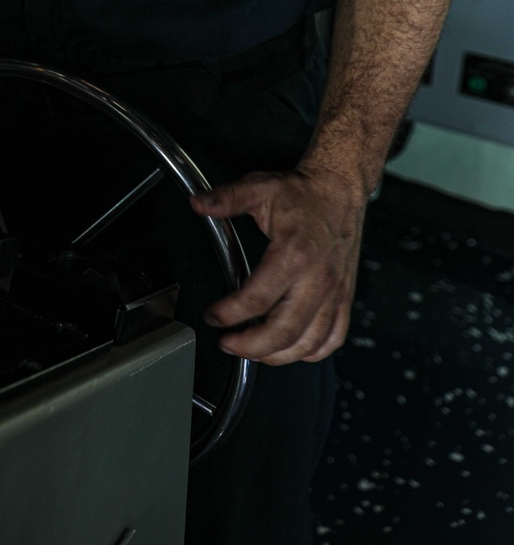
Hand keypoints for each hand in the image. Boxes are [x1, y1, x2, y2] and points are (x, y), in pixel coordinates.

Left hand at [189, 166, 366, 365]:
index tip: (213, 315)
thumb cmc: (303, 193)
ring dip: (277, 356)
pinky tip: (291, 349)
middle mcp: (317, 279)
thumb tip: (199, 203)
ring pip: (308, 343)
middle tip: (227, 343)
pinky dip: (311, 352)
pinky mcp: (344, 298)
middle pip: (283, 331)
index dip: (230, 313)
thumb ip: (227, 198)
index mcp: (293, 254)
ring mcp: (334, 292)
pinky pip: (333, 338)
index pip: (257, 298)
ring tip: (252, 351)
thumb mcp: (260, 188)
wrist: (340, 190)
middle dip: (249, 346)